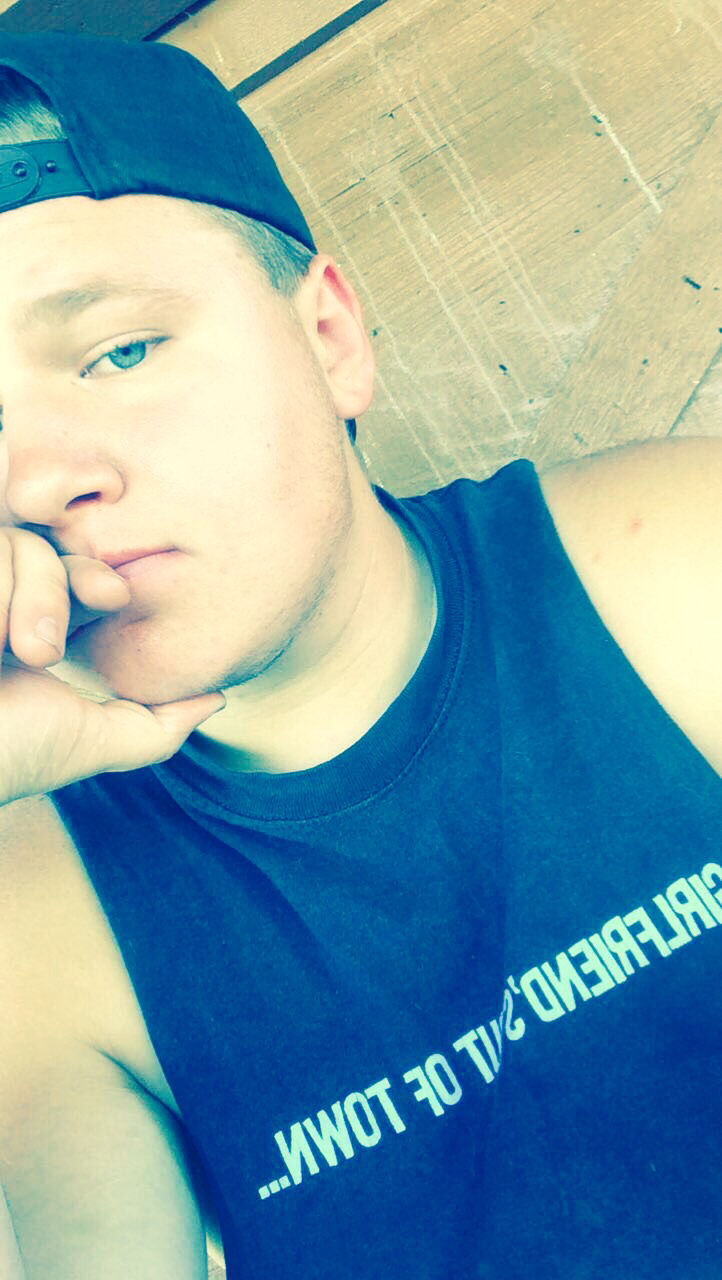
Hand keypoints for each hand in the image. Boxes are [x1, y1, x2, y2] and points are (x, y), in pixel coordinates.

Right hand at [0, 528, 224, 805]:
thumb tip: (215, 697)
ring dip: (24, 596)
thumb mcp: (90, 742)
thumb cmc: (5, 760)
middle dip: (59, 580)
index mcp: (24, 627)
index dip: (93, 574)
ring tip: (9, 653)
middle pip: (40, 545)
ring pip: (12, 544)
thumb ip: (156, 724)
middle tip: (50, 636)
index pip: (67, 568)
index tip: (114, 597)